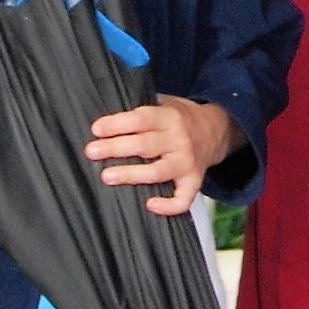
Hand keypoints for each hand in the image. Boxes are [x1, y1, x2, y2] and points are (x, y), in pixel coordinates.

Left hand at [87, 94, 241, 214]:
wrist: (216, 131)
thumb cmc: (181, 118)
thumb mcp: (167, 102)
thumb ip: (143, 108)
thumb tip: (107, 118)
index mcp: (170, 116)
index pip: (141, 118)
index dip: (118, 124)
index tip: (96, 129)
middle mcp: (179, 139)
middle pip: (145, 145)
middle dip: (116, 148)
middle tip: (92, 152)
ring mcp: (186, 162)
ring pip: (158, 171)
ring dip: (132, 174)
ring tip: (107, 176)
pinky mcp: (193, 181)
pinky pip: (184, 198)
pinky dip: (169, 205)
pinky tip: (150, 205)